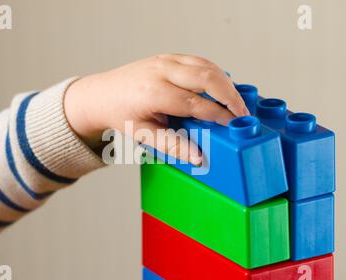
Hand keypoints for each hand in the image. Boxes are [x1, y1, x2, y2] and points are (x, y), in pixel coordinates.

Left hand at [64, 54, 248, 164]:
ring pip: (206, 66)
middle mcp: (161, 70)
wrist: (103, 94)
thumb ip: (173, 145)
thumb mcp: (144, 135)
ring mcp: (165, 59)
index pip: (196, 103)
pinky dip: (215, 74)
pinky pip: (199, 61)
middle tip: (243, 113)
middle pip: (206, 77)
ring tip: (237, 103)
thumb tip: (199, 157)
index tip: (233, 126)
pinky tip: (223, 89)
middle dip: (230, 96)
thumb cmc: (122, 114)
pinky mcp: (170, 56)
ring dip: (226, 83)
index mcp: (154, 92)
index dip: (219, 115)